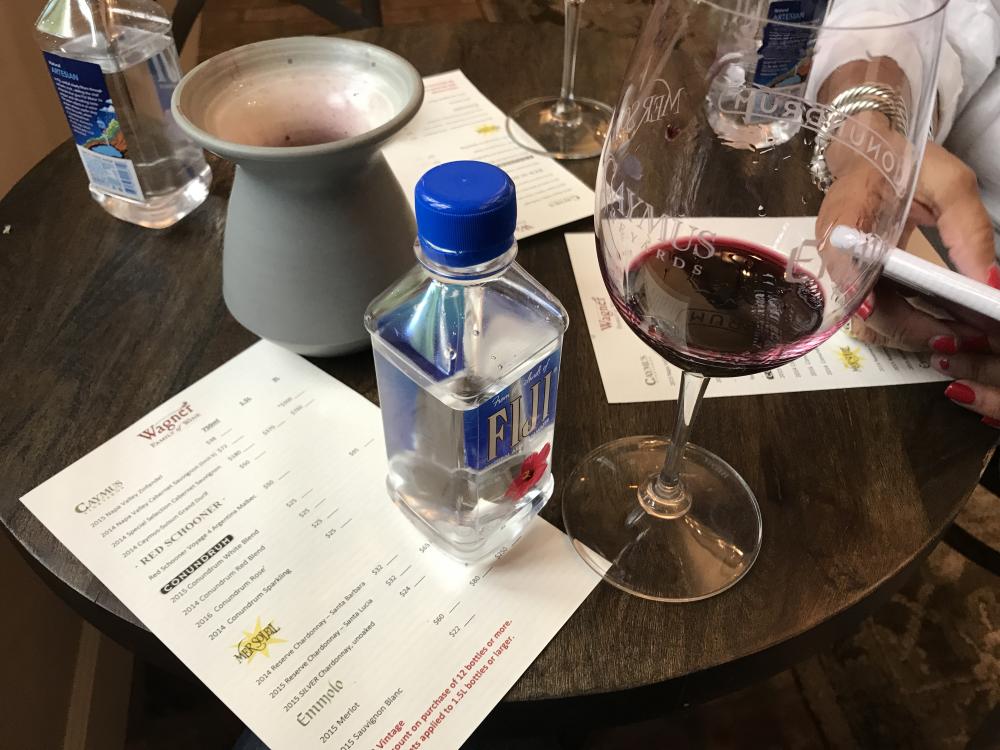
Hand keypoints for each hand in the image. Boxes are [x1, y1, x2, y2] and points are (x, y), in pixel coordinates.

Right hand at [841, 141, 999, 423]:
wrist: (874, 155)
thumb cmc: (905, 162)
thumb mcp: (949, 183)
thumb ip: (968, 230)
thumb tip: (990, 282)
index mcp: (844, 227)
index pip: (858, 284)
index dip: (896, 314)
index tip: (942, 328)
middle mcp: (837, 259)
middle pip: (871, 313)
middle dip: (922, 332)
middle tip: (973, 337)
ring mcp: (846, 275)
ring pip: (878, 321)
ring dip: (921, 333)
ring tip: (967, 333)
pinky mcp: (860, 281)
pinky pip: (884, 312)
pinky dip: (916, 322)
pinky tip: (949, 321)